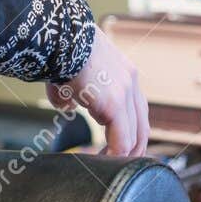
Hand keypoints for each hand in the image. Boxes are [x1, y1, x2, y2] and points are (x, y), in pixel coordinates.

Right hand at [46, 27, 149, 155]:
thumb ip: (70, 93)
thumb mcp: (69, 73)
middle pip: (142, 124)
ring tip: (108, 165)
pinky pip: (122, 139)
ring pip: (134, 135)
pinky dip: (115, 155)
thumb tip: (66, 107)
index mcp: (123, 72)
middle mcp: (130, 82)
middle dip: (133, 147)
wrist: (58, 35)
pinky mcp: (114, 103)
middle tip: (120, 164)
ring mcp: (125, 92)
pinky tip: (102, 161)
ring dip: (123, 154)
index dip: (128, 130)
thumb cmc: (59, 49)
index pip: (135, 109)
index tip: (116, 145)